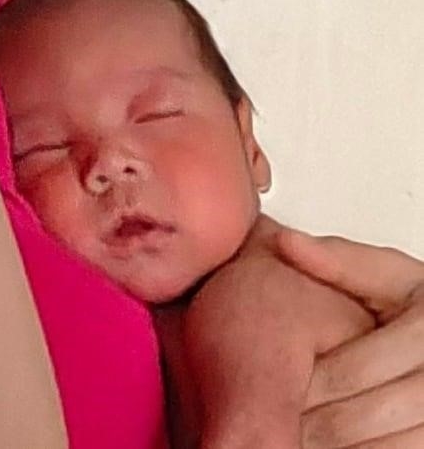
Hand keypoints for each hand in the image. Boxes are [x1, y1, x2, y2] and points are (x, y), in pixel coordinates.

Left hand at [278, 230, 423, 447]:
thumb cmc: (422, 310)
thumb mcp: (392, 276)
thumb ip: (341, 262)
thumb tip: (285, 243)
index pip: (346, 371)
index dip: (299, 381)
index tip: (263, 382)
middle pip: (351, 419)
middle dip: (303, 419)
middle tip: (265, 418)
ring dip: (322, 446)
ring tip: (289, 435)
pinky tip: (325, 445)